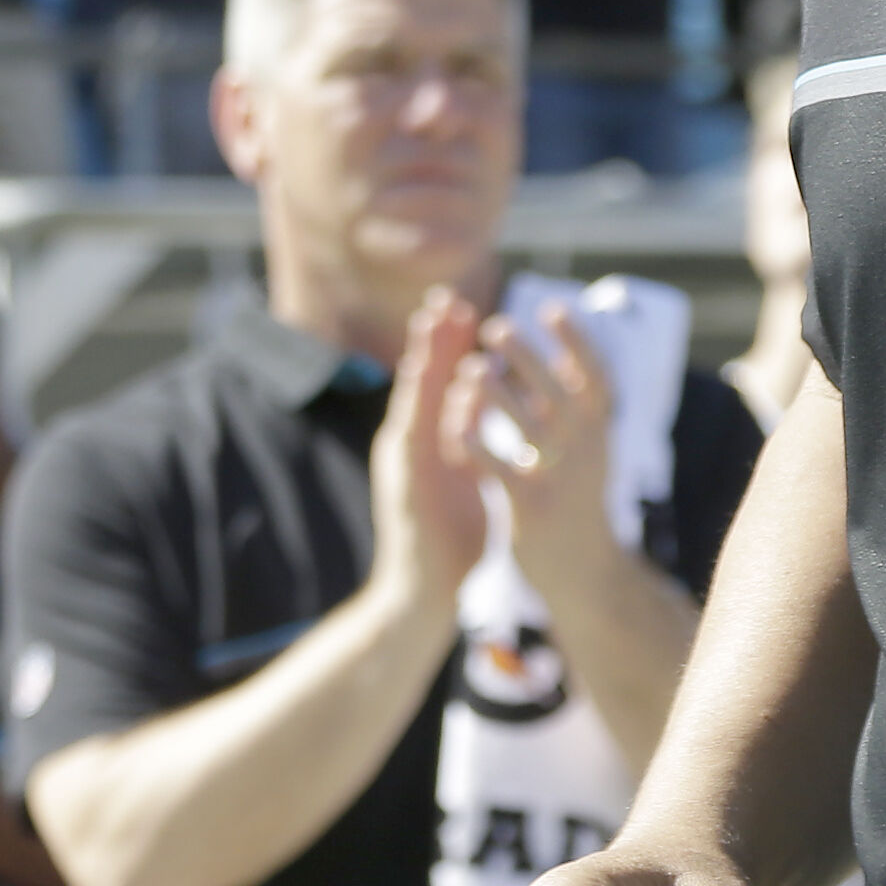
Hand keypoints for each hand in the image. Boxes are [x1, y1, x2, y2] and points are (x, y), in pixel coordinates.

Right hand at [366, 287, 494, 609]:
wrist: (424, 591)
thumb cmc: (451, 539)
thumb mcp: (466, 479)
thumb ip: (470, 443)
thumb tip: (484, 412)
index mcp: (431, 441)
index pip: (441, 383)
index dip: (451, 346)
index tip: (465, 307)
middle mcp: (412, 442)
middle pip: (422, 379)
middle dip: (434, 337)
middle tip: (447, 295)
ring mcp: (403, 459)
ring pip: (412, 396)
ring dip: (421, 355)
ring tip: (431, 319)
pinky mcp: (402, 479)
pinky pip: (411, 432)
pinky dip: (416, 400)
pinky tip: (421, 374)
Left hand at [452, 310, 619, 564]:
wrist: (586, 576)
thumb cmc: (580, 504)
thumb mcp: (592, 453)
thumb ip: (581, 409)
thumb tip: (574, 354)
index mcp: (601, 435)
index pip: (597, 379)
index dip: (579, 343)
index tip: (554, 307)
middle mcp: (587, 452)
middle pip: (560, 394)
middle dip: (528, 357)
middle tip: (496, 325)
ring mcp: (561, 480)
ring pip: (529, 427)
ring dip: (499, 395)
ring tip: (472, 368)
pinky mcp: (532, 509)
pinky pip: (501, 470)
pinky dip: (477, 447)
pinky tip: (452, 428)